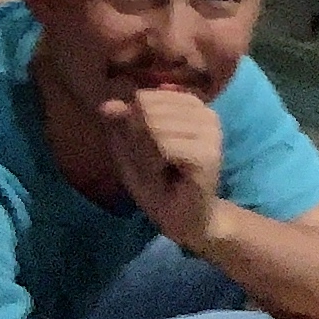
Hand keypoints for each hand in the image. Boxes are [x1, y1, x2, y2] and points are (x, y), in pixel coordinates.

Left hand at [100, 85, 224, 248]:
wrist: (185, 220)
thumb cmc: (159, 185)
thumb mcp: (130, 151)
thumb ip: (120, 125)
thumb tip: (107, 104)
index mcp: (191, 106)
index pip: (144, 98)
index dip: (136, 127)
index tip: (151, 151)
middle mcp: (206, 113)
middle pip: (147, 111)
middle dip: (140, 142)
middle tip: (157, 166)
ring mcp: (211, 133)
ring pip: (154, 127)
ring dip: (147, 157)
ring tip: (164, 172)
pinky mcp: (208, 155)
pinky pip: (163, 147)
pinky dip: (155, 166)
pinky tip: (170, 178)